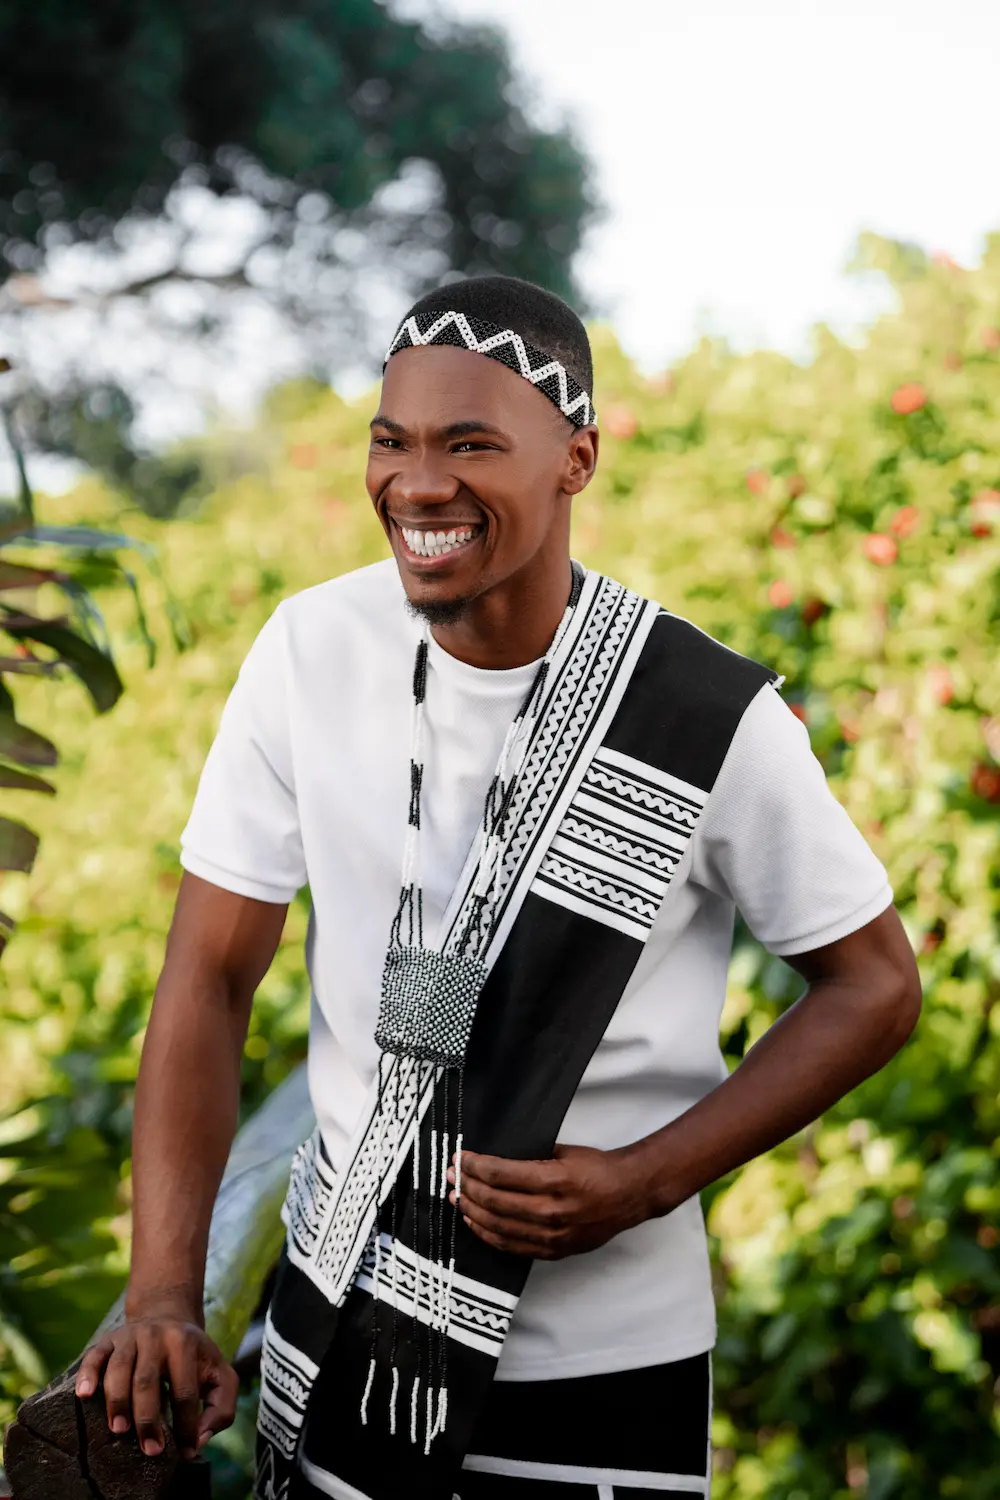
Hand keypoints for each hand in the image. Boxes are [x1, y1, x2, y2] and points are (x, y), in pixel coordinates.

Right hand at [74, 1312, 238, 1460]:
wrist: (168, 1317)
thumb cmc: (194, 1357)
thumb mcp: (220, 1375)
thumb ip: (221, 1408)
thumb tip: (199, 1439)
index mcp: (185, 1344)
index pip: (185, 1391)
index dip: (185, 1425)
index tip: (185, 1451)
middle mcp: (156, 1336)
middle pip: (147, 1381)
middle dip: (147, 1419)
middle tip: (150, 1449)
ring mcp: (129, 1336)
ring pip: (119, 1369)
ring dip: (117, 1402)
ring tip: (119, 1430)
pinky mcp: (107, 1340)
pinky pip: (94, 1356)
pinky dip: (87, 1375)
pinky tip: (84, 1395)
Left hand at [447, 1143, 652, 1258]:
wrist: (629, 1195)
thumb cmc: (598, 1168)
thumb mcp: (565, 1151)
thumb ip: (531, 1157)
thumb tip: (493, 1159)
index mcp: (555, 1180)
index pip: (500, 1175)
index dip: (474, 1167)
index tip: (460, 1159)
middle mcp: (552, 1211)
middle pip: (494, 1202)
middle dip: (467, 1188)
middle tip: (452, 1177)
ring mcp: (553, 1236)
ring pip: (499, 1227)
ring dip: (473, 1212)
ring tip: (457, 1199)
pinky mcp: (554, 1251)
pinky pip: (512, 1246)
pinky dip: (489, 1235)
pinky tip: (476, 1223)